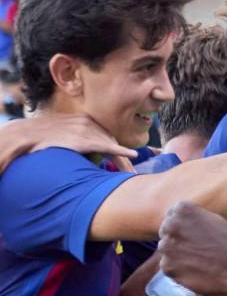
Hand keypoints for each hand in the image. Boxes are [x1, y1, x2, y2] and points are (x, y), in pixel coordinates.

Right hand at [0, 114, 136, 173]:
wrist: (25, 135)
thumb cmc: (39, 137)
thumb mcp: (60, 133)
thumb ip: (72, 138)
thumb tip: (81, 151)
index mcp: (84, 120)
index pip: (105, 136)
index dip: (117, 149)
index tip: (129, 159)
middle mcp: (88, 123)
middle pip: (111, 141)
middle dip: (123, 159)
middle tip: (133, 174)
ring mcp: (86, 130)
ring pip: (111, 145)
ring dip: (123, 161)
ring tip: (132, 175)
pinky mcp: (83, 139)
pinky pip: (106, 145)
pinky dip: (120, 150)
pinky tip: (131, 155)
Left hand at [158, 201, 226, 295]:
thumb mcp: (211, 218)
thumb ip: (191, 218)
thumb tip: (178, 223)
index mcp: (181, 209)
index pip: (172, 215)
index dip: (183, 226)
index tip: (194, 233)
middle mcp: (170, 225)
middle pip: (166, 232)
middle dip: (177, 239)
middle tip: (196, 248)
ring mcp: (166, 246)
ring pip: (166, 250)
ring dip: (176, 254)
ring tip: (196, 259)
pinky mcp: (167, 267)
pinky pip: (167, 267)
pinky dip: (178, 269)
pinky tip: (194, 269)